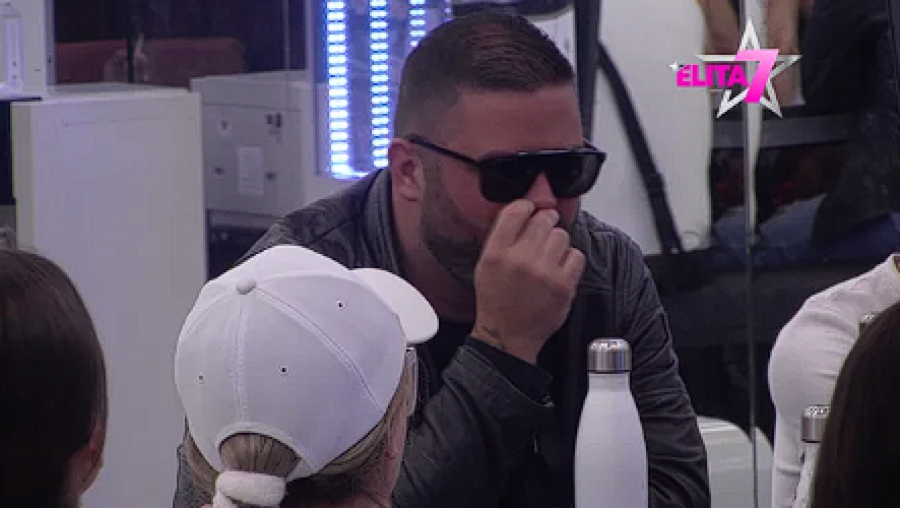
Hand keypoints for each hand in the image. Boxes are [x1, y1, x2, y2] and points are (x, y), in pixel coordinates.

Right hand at [471, 200, 585, 363]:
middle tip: (543, 233)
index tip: (530, 210)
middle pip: (543, 219)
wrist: (507, 336)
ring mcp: (544, 272)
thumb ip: (502, 237)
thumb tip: (524, 210)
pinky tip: (559, 268)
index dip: (527, 206)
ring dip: (557, 242)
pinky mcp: (563, 285)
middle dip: (545, 222)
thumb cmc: (496, 301)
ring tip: (548, 256)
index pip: (516, 211)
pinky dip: (570, 259)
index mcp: (496, 253)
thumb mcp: (485, 265)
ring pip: (561, 235)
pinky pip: (576, 255)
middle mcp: (519, 259)